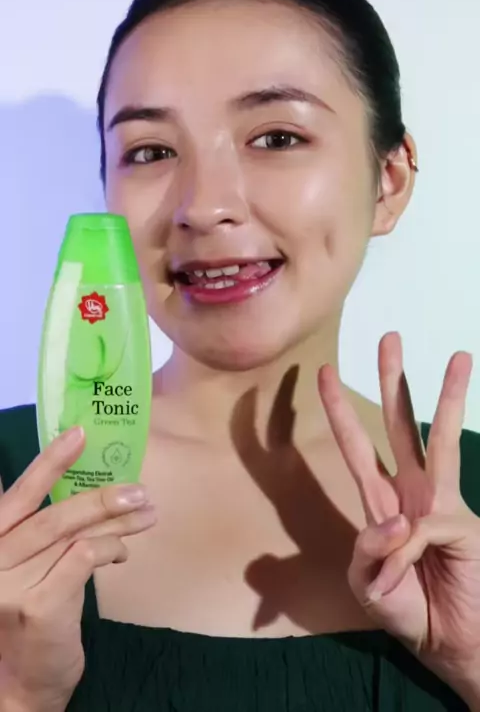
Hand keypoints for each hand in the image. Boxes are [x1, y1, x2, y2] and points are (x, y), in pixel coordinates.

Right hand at [0, 427, 155, 711]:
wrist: (16, 688)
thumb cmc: (25, 622)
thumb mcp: (25, 572)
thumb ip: (43, 537)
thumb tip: (88, 499)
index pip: (18, 495)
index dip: (50, 462)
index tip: (79, 433)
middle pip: (55, 515)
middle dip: (101, 498)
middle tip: (139, 489)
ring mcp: (13, 583)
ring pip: (75, 534)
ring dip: (117, 522)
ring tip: (146, 514)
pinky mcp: (40, 604)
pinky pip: (85, 558)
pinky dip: (110, 550)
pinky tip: (123, 555)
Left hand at [318, 332, 479, 701]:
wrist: (448, 645)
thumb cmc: (408, 608)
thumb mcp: (367, 583)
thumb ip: (367, 553)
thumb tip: (395, 521)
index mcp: (383, 502)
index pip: (357, 446)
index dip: (340, 410)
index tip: (324, 372)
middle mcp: (412, 492)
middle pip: (399, 423)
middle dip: (392, 380)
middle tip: (388, 336)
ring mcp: (440, 503)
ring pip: (440, 440)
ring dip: (448, 397)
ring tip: (458, 356)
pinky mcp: (462, 523)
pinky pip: (421, 527)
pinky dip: (404, 553)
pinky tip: (411, 571)